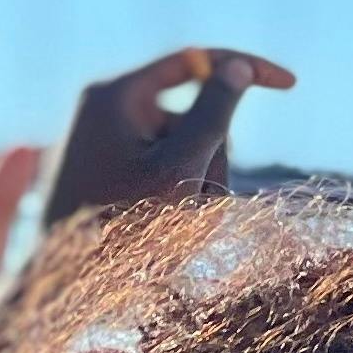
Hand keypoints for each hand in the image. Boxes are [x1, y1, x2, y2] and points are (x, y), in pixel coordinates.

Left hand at [34, 45, 296, 244]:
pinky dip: (180, 200)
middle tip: (200, 200)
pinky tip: (167, 235)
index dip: (245, 69)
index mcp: (116, 96)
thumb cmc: (116, 231)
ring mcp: (108, 144)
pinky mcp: (110, 174)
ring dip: (199, 186)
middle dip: (212, 156)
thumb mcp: (178, 169)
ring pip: (185, 151)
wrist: (62, 291)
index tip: (290, 85)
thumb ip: (213, 115)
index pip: (194, 60)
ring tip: (180, 229)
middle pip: (193, 115)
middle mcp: (108, 111)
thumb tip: (237, 70)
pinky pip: (165, 174)